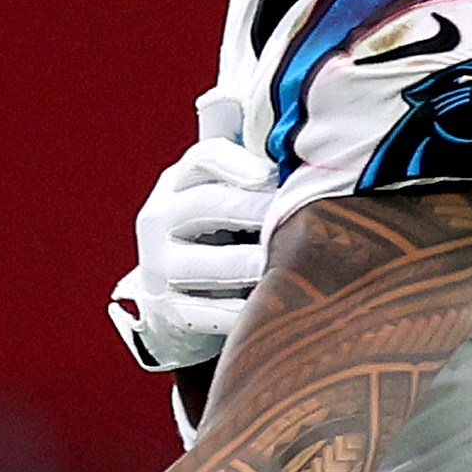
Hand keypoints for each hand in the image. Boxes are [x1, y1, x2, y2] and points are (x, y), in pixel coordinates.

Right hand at [108, 133, 273, 372]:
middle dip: (252, 210)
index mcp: (179, 181)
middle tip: (294, 216)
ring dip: (244, 263)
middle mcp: (159, 218)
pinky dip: (236, 312)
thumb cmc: (221, 231)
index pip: (203, 159)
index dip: (238, 164)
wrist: (179, 290)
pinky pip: (202, 312)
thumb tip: (314, 159)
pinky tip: (269, 307)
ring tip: (283, 263)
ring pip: (199, 262)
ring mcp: (157, 266)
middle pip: (203, 204)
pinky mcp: (167, 310)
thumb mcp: (228, 196)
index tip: (272, 175)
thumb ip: (260, 176)